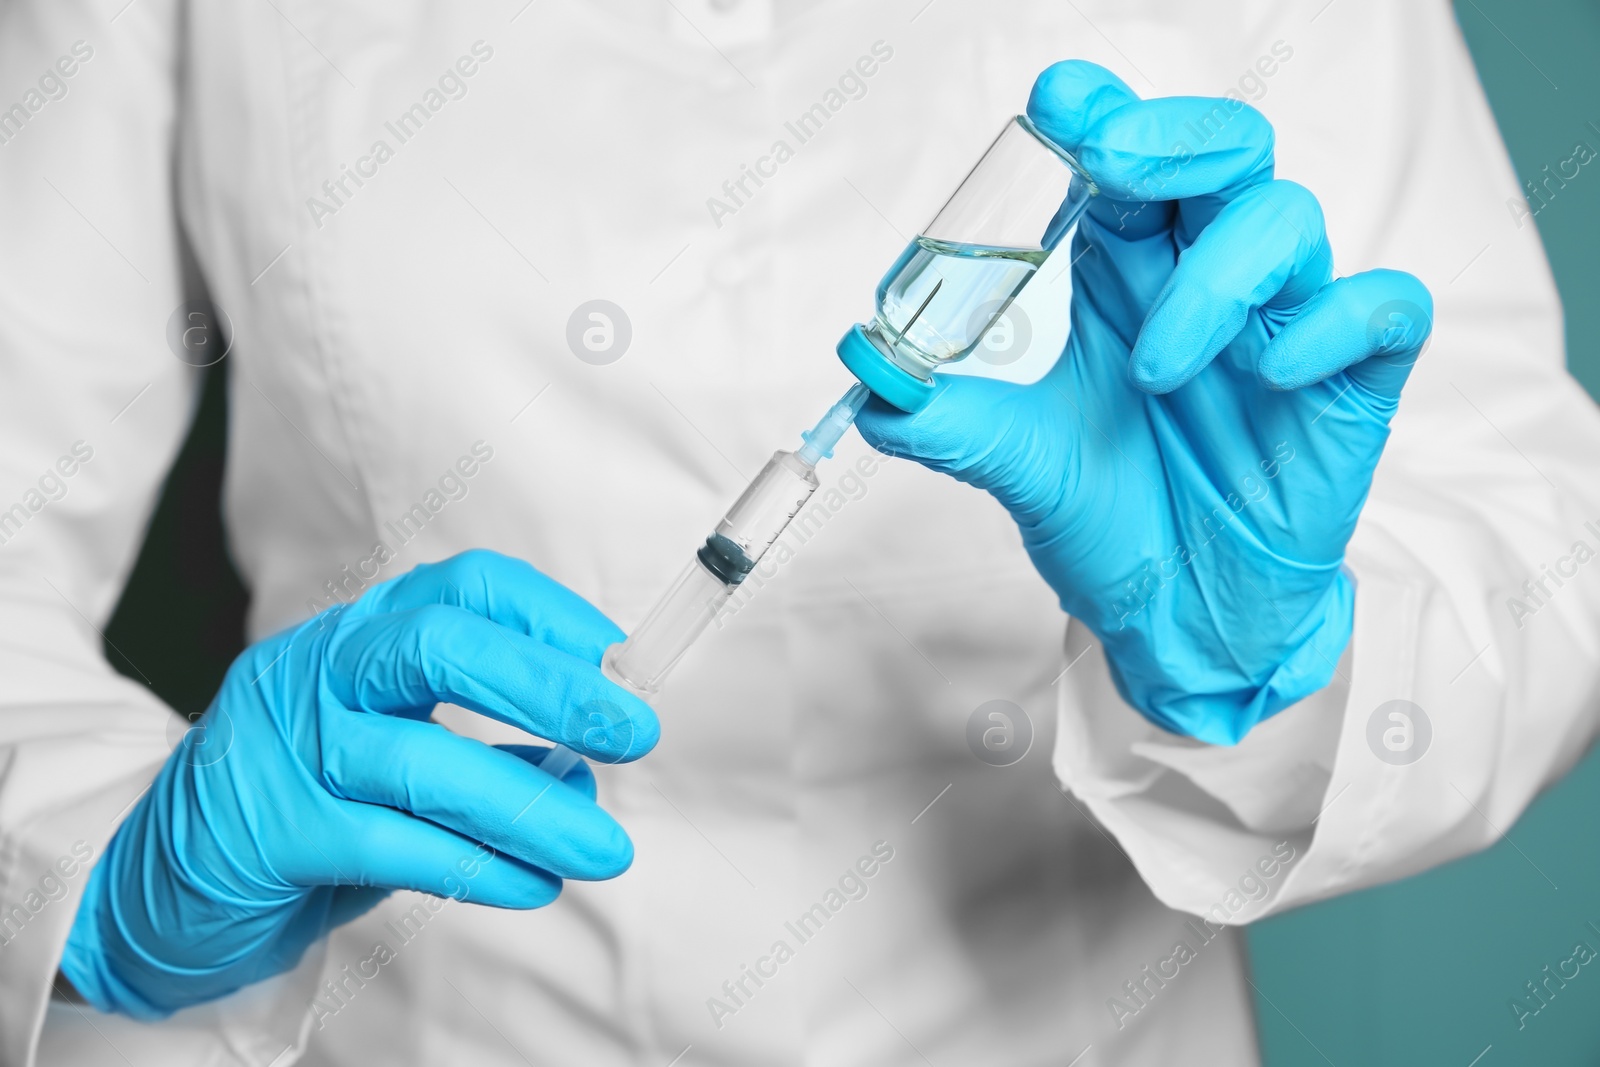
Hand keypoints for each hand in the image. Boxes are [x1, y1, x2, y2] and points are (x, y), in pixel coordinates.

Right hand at [61, 549, 658, 1017]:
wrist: (160, 878)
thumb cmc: (303, 803)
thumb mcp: (395, 754)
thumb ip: (484, 752)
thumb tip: (585, 767)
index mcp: (362, 635)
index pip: (466, 587)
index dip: (551, 614)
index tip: (621, 660)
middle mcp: (321, 668)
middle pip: (439, 646)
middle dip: (548, 686)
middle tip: (633, 733)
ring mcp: (286, 744)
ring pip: (423, 761)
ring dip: (532, 807)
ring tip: (604, 847)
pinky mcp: (268, 829)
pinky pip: (390, 845)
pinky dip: (475, 866)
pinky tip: (533, 883)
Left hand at [855, 61, 1431, 743]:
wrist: (1179, 616)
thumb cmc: (1107, 518)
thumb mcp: (1018, 465)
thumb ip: (947, 420)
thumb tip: (871, 382)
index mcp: (1122, 273)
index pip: (1121, 158)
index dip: (1101, 113)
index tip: (1060, 103)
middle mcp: (1203, 278)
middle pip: (1220, 150)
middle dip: (1170, 137)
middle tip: (1112, 161)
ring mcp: (1283, 322)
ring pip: (1287, 219)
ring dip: (1217, 277)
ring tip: (1155, 371)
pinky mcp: (1352, 379)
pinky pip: (1382, 307)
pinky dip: (1332, 323)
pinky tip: (1272, 375)